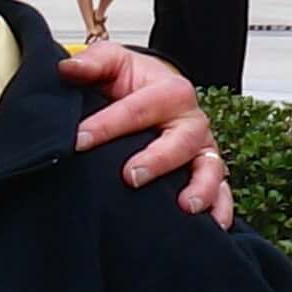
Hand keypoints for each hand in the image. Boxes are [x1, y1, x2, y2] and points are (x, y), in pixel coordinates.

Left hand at [60, 42, 233, 225]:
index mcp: (170, 92)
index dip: (108, 124)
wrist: (151, 95)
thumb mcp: (113, 63)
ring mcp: (202, 150)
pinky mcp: (208, 173)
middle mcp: (191, 122)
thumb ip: (93, 63)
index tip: (79, 141)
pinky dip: (221, 211)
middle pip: (181, 141)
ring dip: (201, 189)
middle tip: (130, 176)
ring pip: (211, 169)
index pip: (138, 108)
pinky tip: (212, 228)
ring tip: (185, 207)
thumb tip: (67, 67)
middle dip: (158, 159)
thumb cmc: (132, 83)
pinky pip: (223, 194)